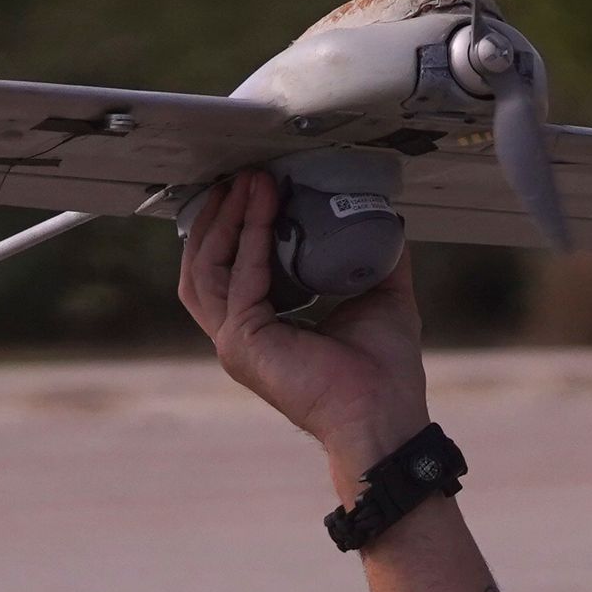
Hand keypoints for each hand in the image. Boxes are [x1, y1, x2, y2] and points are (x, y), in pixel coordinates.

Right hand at [177, 169, 432, 479]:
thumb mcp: (382, 297)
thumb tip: (387, 220)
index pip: (228, 269)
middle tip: (238, 177)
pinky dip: (252, 236)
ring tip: (246, 183)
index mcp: (262, 329)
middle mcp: (238, 335)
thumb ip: (378, 259)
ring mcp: (234, 341)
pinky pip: (241, 276)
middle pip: (205, 264)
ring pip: (209, 266)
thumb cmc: (384, 372)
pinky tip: (264, 207)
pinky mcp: (242, 341)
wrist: (385, 415)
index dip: (234, 227)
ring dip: (227, 219)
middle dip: (219, 216)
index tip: (253, 187)